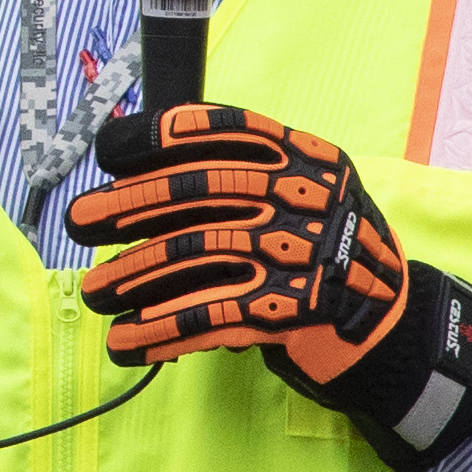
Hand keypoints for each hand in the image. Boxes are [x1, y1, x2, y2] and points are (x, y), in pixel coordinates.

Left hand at [60, 103, 471, 469]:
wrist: (392, 319)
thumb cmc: (325, 245)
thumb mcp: (308, 186)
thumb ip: (247, 168)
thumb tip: (139, 172)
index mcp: (307, 156)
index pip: (227, 129)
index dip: (161, 135)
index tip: (109, 151)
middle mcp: (305, 198)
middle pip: (198, 192)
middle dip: (126, 207)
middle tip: (78, 222)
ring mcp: (298, 254)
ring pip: (194, 255)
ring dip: (131, 276)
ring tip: (94, 291)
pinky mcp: (290, 311)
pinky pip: (210, 316)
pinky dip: (160, 330)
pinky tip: (124, 342)